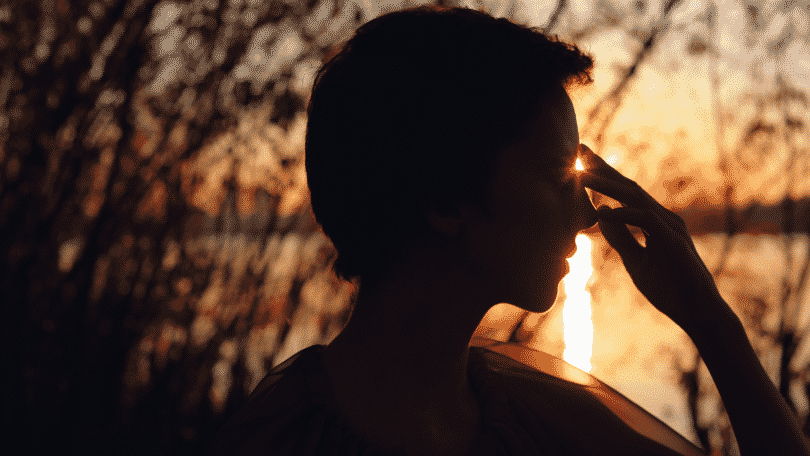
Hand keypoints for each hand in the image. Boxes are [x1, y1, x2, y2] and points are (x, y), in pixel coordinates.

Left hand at [578, 144, 724, 334]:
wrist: (698, 313)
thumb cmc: (669, 289)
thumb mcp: (636, 261)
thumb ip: (620, 237)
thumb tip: (602, 213)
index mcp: (653, 222)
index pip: (624, 194)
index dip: (602, 176)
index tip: (579, 162)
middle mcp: (663, 219)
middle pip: (629, 187)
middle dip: (603, 168)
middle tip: (579, 149)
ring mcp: (671, 228)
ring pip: (636, 198)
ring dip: (608, 185)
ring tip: (582, 174)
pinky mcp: (674, 242)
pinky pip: (646, 221)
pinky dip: (624, 214)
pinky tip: (603, 211)